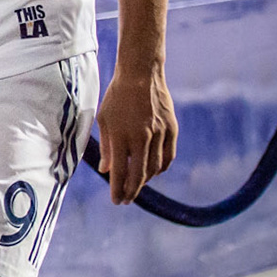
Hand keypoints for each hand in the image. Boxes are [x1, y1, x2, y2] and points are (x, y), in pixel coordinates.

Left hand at [95, 59, 176, 203]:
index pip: (119, 171)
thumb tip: (106, 171)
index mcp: (121, 136)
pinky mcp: (172, 130)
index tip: (116, 201)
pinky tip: (153, 172)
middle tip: (125, 200)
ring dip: (145, 181)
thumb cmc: (117, 97)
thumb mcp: (104, 120)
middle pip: (139, 174)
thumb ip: (106, 147)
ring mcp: (159, 134)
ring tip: (136, 186)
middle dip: (131, 190)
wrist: (142, 75)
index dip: (117, 189)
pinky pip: (168, 157)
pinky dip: (161, 168)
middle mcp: (141, 138)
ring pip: (155, 168)